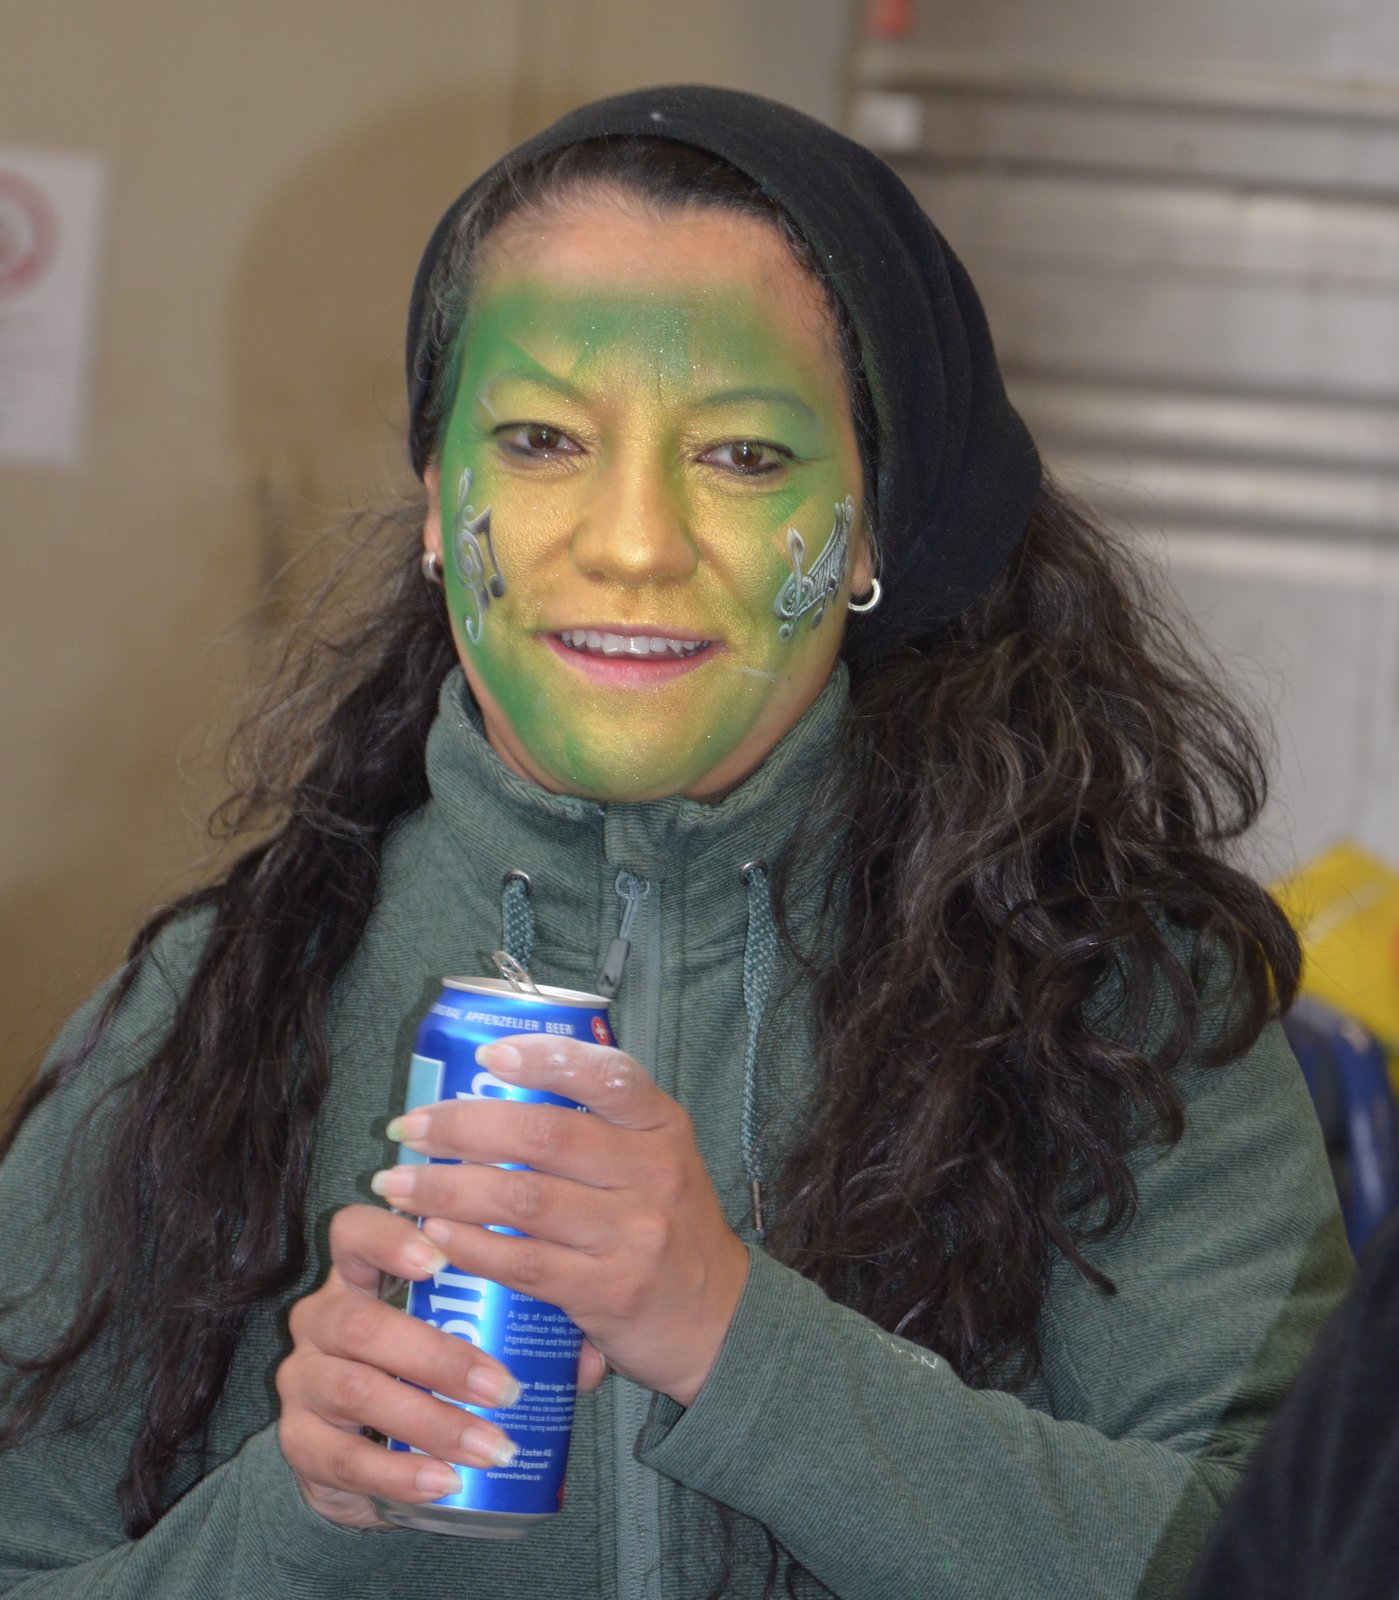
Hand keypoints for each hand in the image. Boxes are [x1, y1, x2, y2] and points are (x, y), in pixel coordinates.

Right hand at [275, 1202, 608, 1528]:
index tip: (441, 1257)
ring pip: (358, 1391)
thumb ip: (524, 1332)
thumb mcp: (465, 1337)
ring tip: (494, 1446)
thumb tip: (590, 1355)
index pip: (354, 1231)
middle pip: (362, 1323)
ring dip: (433, 1422)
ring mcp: (302, 1381)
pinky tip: (447, 1484)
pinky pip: (345, 1460)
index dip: (390, 1238)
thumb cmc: (428, 1373)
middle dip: (440, 1356)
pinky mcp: (298, 1444)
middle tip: (505, 1388)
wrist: (368, 1455)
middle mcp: (321, 1318)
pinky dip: (401, 1473)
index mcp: (359, 1273)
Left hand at [373, 1035, 751, 1405]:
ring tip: (398, 1184)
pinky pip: (523, 1263)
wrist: (721, 1321)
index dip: (544, 1057)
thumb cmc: (669, 1227)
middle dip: (462, 1127)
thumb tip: (493, 1087)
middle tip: (409, 1128)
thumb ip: (597, 1128)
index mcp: (662, 1127)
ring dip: (446, 1189)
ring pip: (521, 1200)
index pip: (608, 1074)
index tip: (485, 1054)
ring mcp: (632, 1234)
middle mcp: (653, 1173)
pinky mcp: (608, 1291)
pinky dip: (470, 1246)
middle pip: (544, 1136)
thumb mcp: (657, 1161)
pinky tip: (434, 1236)